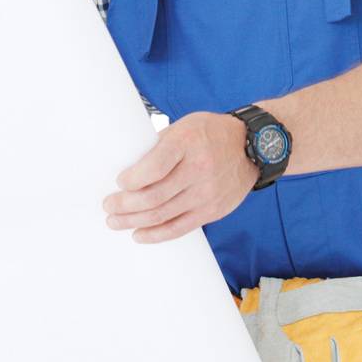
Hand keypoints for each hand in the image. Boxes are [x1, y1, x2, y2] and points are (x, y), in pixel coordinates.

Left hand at [103, 111, 256, 242]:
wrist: (254, 146)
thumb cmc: (211, 133)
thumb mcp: (183, 127)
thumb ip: (158, 146)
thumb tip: (128, 165)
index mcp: (187, 143)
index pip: (154, 167)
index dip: (132, 179)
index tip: (118, 182)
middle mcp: (198, 169)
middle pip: (154, 196)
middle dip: (124, 205)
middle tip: (108, 205)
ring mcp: (207, 193)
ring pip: (163, 215)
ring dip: (133, 222)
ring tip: (115, 221)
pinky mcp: (213, 211)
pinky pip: (180, 228)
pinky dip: (156, 234)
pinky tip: (139, 234)